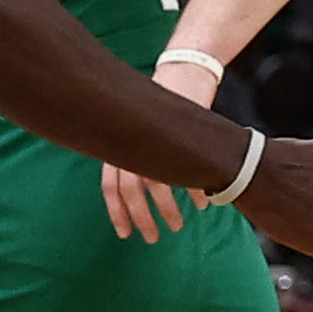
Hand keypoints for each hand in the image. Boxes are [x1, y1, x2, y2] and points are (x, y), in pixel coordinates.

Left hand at [104, 49, 231, 242]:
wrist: (185, 73)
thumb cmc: (160, 106)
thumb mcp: (137, 131)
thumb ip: (131, 157)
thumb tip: (133, 195)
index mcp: (118, 144)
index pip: (110, 186)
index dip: (116, 213)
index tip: (125, 234)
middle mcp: (133, 143)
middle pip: (132, 190)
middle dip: (142, 219)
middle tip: (152, 238)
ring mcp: (158, 140)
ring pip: (158, 185)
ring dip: (167, 211)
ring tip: (177, 226)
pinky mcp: (182, 134)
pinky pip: (187, 172)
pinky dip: (195, 192)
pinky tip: (202, 204)